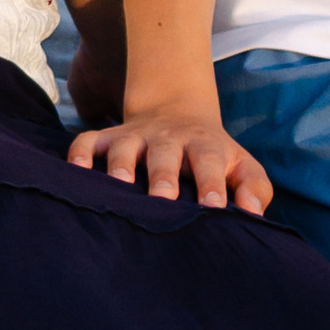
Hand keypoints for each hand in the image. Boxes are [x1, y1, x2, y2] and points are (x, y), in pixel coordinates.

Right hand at [68, 102, 274, 214]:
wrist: (178, 113)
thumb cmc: (213, 155)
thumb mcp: (241, 165)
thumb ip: (254, 188)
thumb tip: (254, 215)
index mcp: (204, 146)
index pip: (209, 162)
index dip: (212, 183)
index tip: (215, 207)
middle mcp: (168, 139)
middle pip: (165, 154)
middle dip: (163, 175)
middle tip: (164, 198)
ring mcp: (135, 137)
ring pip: (124, 147)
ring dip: (121, 164)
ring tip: (120, 185)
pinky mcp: (108, 138)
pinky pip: (87, 141)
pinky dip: (79, 153)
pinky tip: (75, 171)